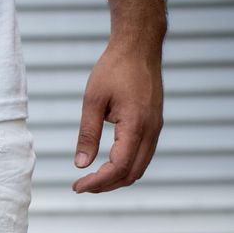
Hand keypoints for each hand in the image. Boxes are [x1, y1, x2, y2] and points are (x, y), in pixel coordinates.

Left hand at [72, 40, 163, 193]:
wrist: (139, 46)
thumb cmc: (114, 68)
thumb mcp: (93, 100)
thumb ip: (88, 134)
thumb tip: (81, 164)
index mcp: (136, 124)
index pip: (118, 166)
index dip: (97, 181)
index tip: (77, 186)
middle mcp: (151, 130)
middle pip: (131, 174)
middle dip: (105, 185)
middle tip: (81, 186)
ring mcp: (156, 128)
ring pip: (139, 168)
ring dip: (116, 179)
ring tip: (92, 179)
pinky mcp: (154, 125)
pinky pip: (142, 156)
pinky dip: (125, 167)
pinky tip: (107, 165)